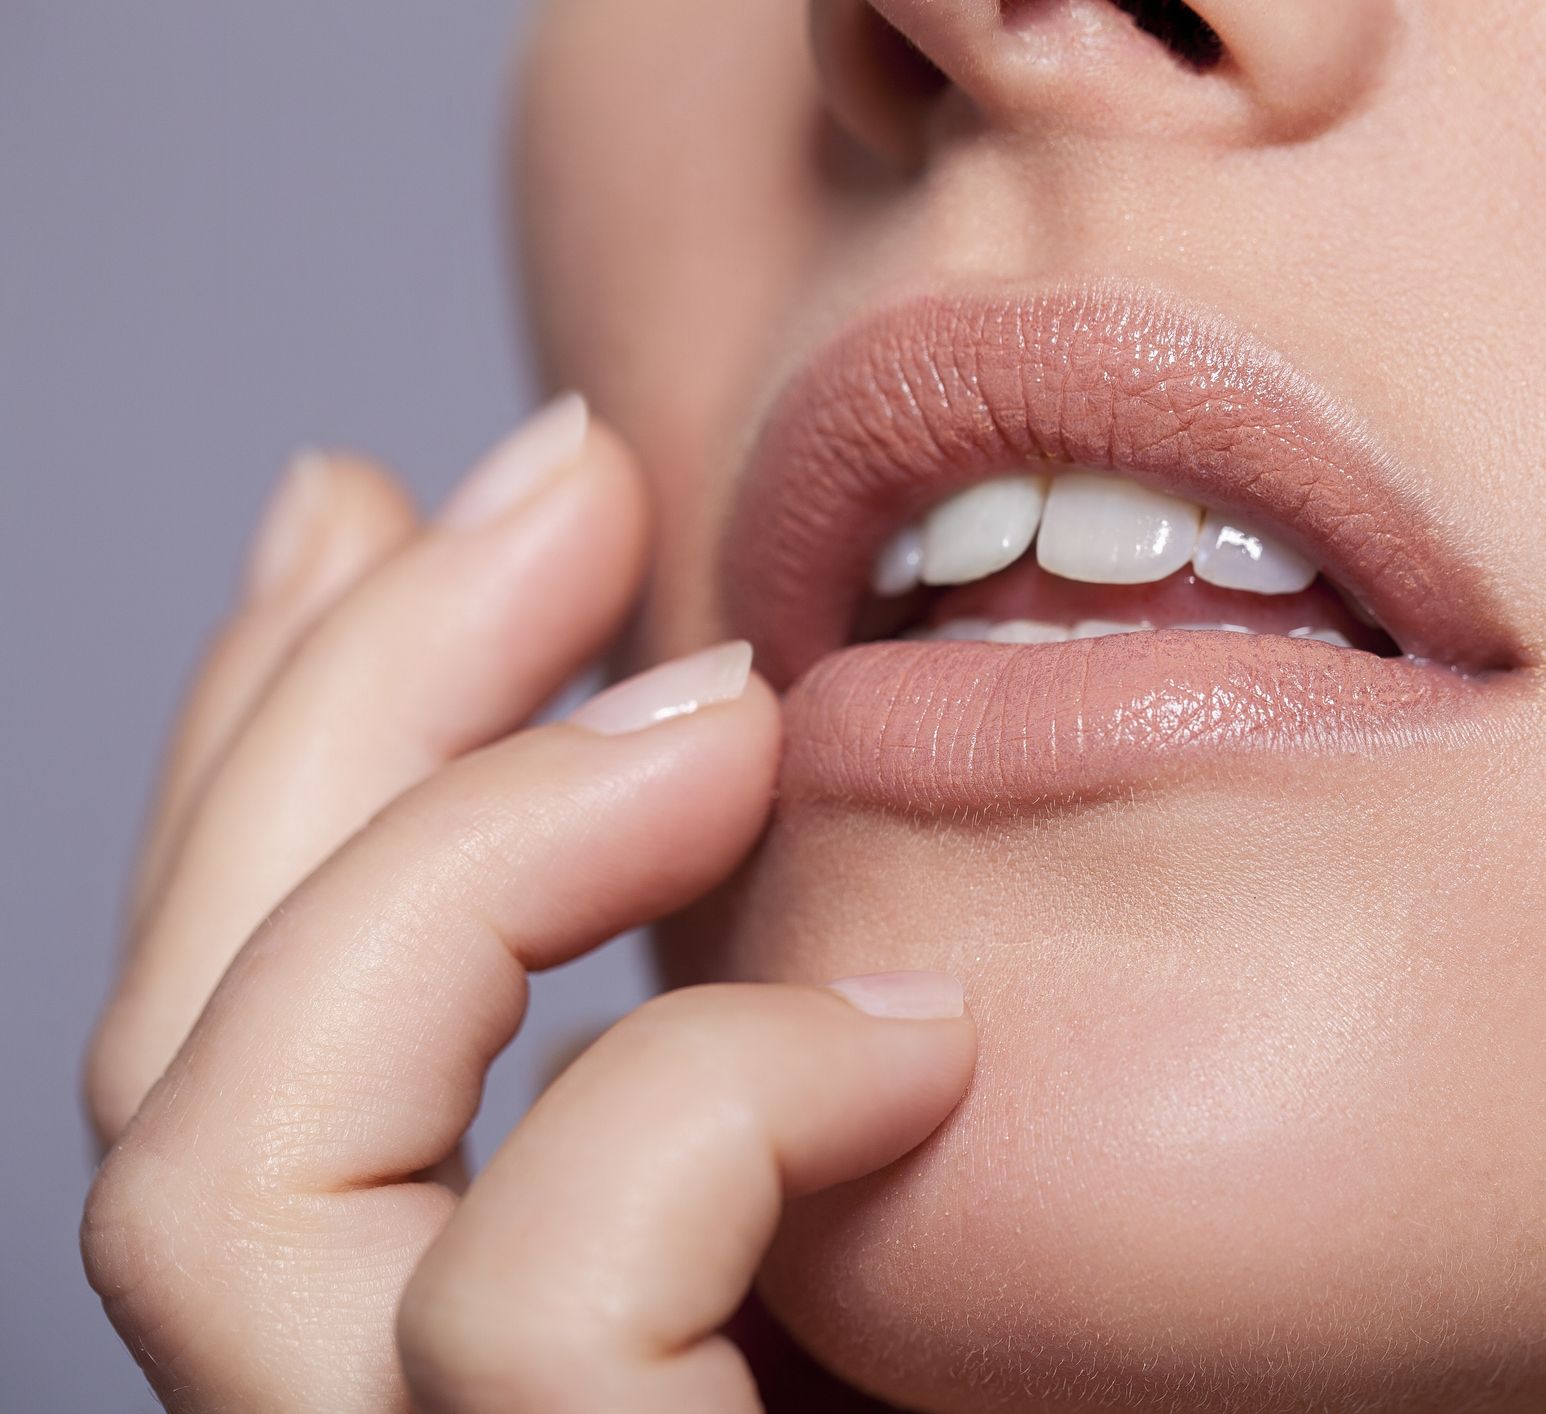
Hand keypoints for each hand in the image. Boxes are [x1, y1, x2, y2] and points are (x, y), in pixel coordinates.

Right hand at [81, 401, 977, 1410]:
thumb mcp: (914, 1160)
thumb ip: (785, 978)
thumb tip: (714, 698)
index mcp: (457, 1355)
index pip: (249, 1038)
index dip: (286, 743)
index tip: (409, 503)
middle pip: (195, 1060)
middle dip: (352, 710)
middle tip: (569, 479)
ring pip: (231, 1172)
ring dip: (470, 857)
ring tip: (735, 717)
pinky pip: (522, 1314)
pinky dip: (710, 1102)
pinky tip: (921, 1035)